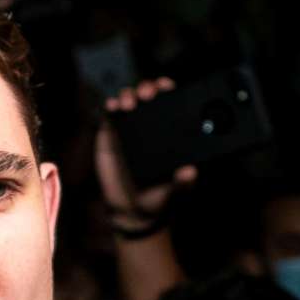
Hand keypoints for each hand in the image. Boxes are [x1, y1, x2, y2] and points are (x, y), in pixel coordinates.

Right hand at [92, 78, 198, 220]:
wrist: (130, 212)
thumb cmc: (157, 199)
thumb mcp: (174, 192)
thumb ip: (182, 183)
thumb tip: (190, 172)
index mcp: (167, 133)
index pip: (169, 103)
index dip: (167, 90)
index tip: (167, 87)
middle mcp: (148, 126)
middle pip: (147, 95)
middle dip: (147, 88)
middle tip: (147, 94)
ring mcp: (128, 129)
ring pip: (127, 100)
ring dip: (128, 94)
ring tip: (129, 103)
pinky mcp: (109, 136)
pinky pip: (108, 115)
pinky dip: (109, 106)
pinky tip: (113, 107)